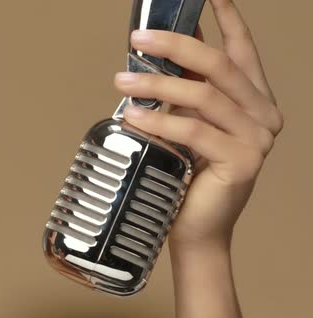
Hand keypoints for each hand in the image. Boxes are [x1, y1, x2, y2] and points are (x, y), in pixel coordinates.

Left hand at [113, 0, 282, 250]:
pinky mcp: (243, 160)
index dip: (227, 17)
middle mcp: (263, 114)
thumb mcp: (187, 121)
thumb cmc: (188, 175)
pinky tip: (133, 117)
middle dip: (176, 45)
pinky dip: (158, 121)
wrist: (195, 228)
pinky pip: (193, 130)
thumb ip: (184, 88)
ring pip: (202, 95)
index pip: (241, 50)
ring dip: (156, 84)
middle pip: (218, 65)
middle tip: (139, 38)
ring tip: (122, 81)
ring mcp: (257, 138)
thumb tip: (159, 48)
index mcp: (252, 100)